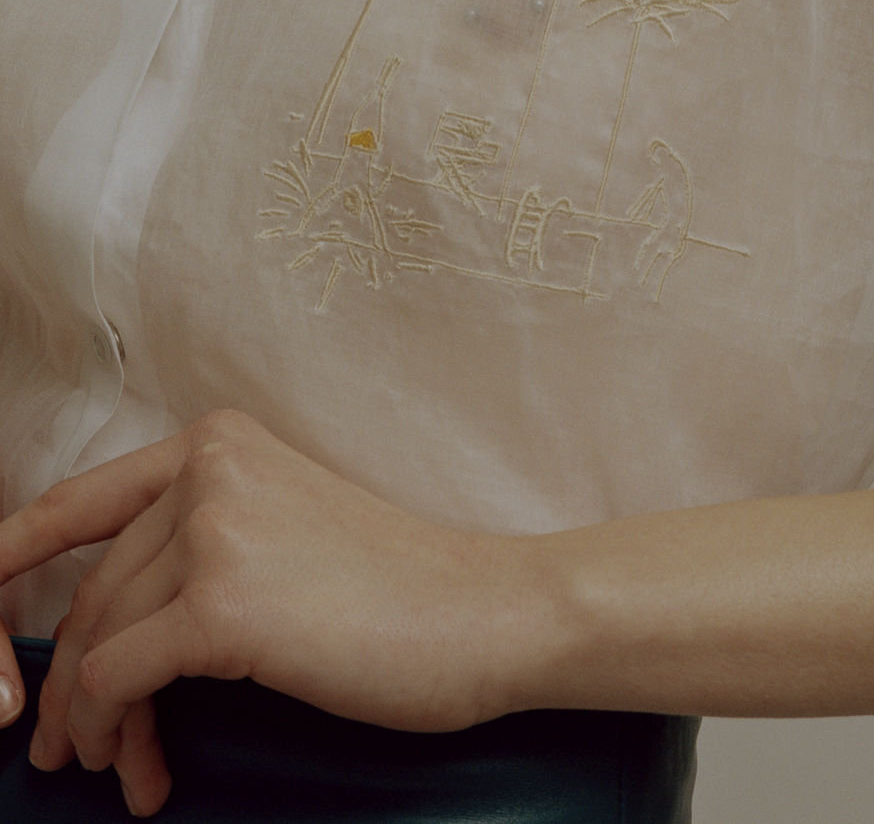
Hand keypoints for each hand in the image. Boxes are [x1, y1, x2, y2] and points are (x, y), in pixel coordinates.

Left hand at [0, 411, 542, 816]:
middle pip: (90, 589)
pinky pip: (118, 679)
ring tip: (126, 772)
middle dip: (72, 682)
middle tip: (77, 751)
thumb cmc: (399, 588)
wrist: (484, 611)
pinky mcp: (222, 602)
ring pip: (96, 641)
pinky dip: (118, 732)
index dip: (11, 552)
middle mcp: (209, 470)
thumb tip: (103, 631)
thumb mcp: (286, 532)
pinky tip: (148, 768)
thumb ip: (198, 545)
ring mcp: (214, 529)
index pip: (80, 500)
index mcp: (222, 443)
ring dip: (99, 724)